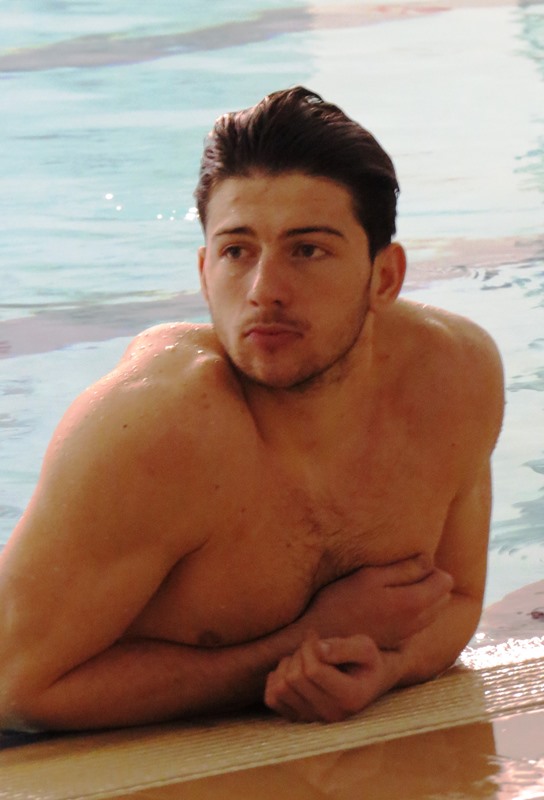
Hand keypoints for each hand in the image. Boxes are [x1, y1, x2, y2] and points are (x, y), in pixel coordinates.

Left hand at [264, 634, 388, 722]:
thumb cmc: (367, 660)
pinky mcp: (299, 718)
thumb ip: (343, 647)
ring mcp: (314, 719)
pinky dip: (275, 680)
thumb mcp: (365, 647)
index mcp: (349, 698)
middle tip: (312, 646)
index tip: (317, 636)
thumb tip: (318, 649)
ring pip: (281, 688)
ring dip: (287, 665)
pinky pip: (272, 699)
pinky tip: (291, 670)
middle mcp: (331, 714)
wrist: (370, 680)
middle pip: (294, 678)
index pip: (312, 670)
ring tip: (304, 658)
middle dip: (299, 653)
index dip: (309, 647)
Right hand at [305, 554, 452, 648]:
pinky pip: (420, 622)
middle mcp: (417, 622)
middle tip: (401, 574)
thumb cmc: (342, 601)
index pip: (445, 581)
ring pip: (433, 611)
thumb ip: (404, 569)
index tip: (408, 563)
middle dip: (430, 582)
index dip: (430, 567)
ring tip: (394, 588)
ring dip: (423, 597)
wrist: (325, 638)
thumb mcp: (370, 576)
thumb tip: (429, 560)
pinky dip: (413, 611)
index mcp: (413, 602)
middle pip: (443, 596)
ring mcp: (408, 634)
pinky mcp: (398, 641)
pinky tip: (388, 604)